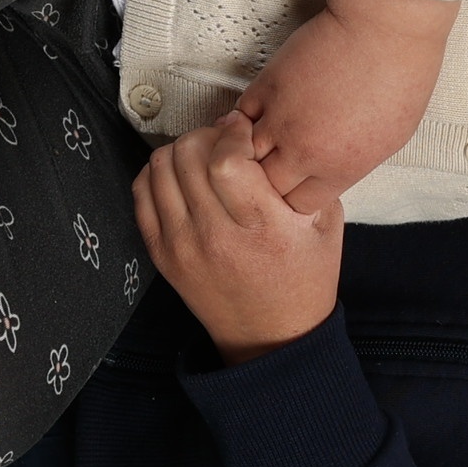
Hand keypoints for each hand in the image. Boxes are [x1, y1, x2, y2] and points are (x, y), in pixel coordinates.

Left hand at [133, 113, 344, 363]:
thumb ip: (300, 175)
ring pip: (160, 166)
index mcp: (264, 227)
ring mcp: (182, 246)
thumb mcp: (326, 223)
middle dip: (208, 136)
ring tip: (204, 159)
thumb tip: (261, 131)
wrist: (271, 335)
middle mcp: (216, 236)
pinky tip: (182, 178)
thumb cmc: (304, 276)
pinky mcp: (161, 254)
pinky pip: (141, 192)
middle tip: (225, 143)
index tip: (244, 133)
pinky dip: (158, 173)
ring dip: (182, 151)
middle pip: (188, 155)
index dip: (233, 133)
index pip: (226, 159)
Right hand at [231, 0, 456, 215]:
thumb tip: (328, 172)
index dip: (292, 198)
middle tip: (265, 170)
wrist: (385, 29)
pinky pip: (239, 115)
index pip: (298, 206)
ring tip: (249, 147)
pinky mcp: (268, 86)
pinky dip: (241, 119)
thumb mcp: (389, 138)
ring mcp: (282, 120)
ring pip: (241, 156)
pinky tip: (251, 117)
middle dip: (264, 182)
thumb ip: (351, 162)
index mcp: (341, 169)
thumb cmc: (401, 78)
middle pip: (263, 189)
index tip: (292, 187)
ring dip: (245, 152)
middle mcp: (307, 152)